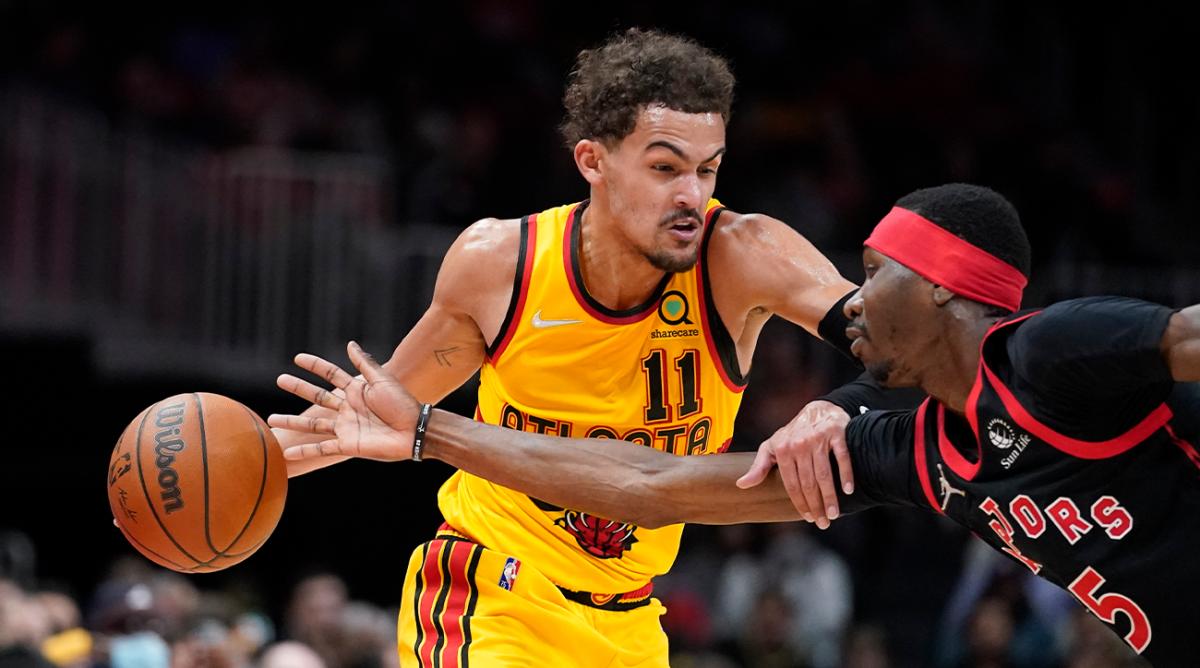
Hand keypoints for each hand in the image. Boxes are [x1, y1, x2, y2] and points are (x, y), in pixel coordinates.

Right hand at [267, 341, 421, 461]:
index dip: (315, 366)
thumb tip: (350, 343)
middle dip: (298, 388)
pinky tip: (286, 453)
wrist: (414, 431)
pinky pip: (321, 449)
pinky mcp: (347, 445)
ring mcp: (345, 427)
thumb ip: (365, 363)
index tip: (297, 358)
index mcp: (356, 391)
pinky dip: (304, 451)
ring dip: (292, 421)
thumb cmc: (402, 403)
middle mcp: (348, 408)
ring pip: (312, 423)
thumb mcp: (382, 380)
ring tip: (270, 420)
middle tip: (280, 379)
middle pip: (317, 396)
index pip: (330, 375)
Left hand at [735, 400, 852, 528]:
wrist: (817, 410)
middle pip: (808, 482)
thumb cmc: (792, 434)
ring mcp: (818, 438)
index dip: (800, 503)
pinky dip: (846, 474)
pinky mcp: (836, 433)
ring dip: (830, 496)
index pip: (791, 484)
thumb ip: (758, 468)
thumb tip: (741, 485)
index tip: (808, 518)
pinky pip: (842, 457)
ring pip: (824, 474)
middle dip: (816, 505)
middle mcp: (799, 444)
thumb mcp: (772, 447)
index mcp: (783, 450)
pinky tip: (848, 490)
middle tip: (823, 523)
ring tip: (833, 514)